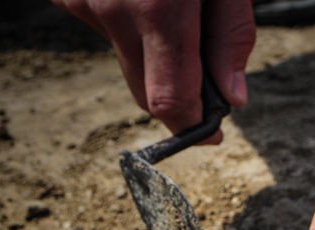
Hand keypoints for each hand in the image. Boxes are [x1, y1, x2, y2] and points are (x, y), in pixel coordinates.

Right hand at [52, 0, 255, 138]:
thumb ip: (231, 34)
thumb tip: (234, 97)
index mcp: (157, 10)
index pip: (169, 100)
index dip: (193, 124)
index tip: (212, 131)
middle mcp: (110, 10)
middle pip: (144, 88)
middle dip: (179, 91)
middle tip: (210, 75)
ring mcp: (80, 0)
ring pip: (126, 55)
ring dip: (153, 47)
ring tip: (174, 1)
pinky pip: (105, 24)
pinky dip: (128, 19)